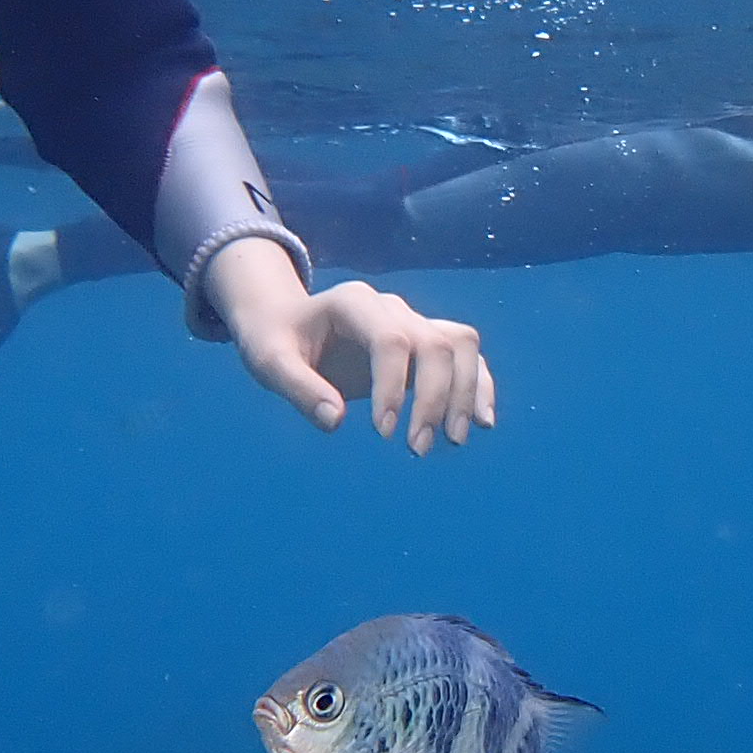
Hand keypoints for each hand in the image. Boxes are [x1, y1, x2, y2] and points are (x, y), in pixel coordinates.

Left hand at [209, 240, 493, 452]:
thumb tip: (337, 421)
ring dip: (466, 392)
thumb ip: (299, 389)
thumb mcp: (269, 362)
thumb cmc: (275, 341)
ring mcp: (413, 322)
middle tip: (417, 449)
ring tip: (455, 439)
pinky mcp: (424, 343)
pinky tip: (482, 422)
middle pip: (435, 343)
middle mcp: (391, 308)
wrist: (285, 321)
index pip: (390, 339)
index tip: (383, 434)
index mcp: (353, 303)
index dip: (394, 387)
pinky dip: (480, 385)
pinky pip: (466, 356)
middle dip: (435, 398)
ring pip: (461, 344)